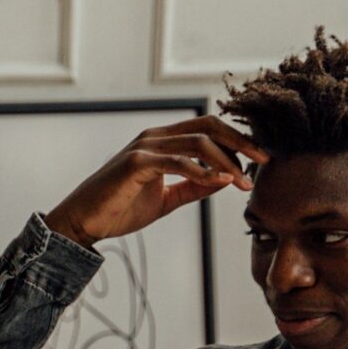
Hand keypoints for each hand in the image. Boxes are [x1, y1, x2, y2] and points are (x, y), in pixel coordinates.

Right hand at [43, 115, 266, 246]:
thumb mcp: (166, 199)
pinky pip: (177, 162)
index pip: (209, 128)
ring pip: (197, 142)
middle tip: (264, 161)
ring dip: (226, 161)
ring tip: (243, 182)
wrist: (83, 222)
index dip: (237, 140)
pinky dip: (202, 172)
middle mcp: (155, 136)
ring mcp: (145, 146)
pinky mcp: (136, 163)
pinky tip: (219, 183)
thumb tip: (224, 181)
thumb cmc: (120, 208)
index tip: (260, 160)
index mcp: (163, 140)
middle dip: (241, 142)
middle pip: (209, 126)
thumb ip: (193, 187)